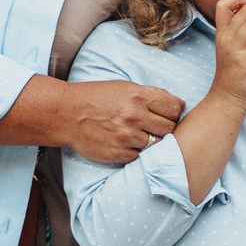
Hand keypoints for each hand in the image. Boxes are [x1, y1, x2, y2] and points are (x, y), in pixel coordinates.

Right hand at [55, 80, 184, 164]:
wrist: (66, 114)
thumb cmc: (96, 98)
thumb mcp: (124, 87)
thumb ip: (153, 95)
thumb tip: (180, 104)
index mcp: (138, 96)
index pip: (174, 109)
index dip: (174, 113)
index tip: (168, 115)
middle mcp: (133, 116)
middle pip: (170, 129)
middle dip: (166, 129)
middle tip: (155, 127)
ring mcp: (126, 137)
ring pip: (157, 146)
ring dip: (153, 143)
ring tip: (141, 136)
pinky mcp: (118, 154)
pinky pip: (140, 157)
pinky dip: (137, 153)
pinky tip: (128, 144)